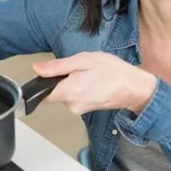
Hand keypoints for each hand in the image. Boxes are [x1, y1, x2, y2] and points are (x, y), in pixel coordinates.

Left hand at [32, 51, 156, 114]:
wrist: (134, 88)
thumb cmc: (113, 72)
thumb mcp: (84, 60)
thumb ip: (57, 66)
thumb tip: (37, 69)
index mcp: (69, 91)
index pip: (40, 94)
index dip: (41, 82)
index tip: (51, 73)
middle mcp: (71, 105)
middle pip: (53, 92)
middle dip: (62, 78)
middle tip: (80, 69)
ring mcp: (78, 109)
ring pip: (65, 93)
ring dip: (73, 82)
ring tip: (90, 74)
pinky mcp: (84, 109)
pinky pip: (74, 97)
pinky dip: (80, 88)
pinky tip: (93, 81)